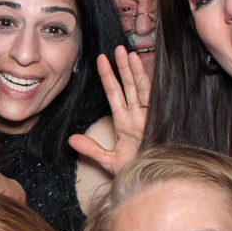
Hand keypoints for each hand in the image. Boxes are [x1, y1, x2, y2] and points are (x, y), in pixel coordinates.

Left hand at [68, 46, 150, 174]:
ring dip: (135, 71)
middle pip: (129, 86)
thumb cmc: (136, 172)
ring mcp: (149, 117)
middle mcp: (138, 116)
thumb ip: (91, 149)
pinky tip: (148, 68)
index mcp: (125, 122)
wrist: (154, 183)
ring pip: (141, 88)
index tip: (101, 59)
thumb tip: (71, 141)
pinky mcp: (160, 121)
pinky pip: (156, 98)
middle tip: (117, 48)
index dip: (108, 76)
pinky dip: (152, 83)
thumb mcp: (109, 160)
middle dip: (123, 67)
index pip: (114, 93)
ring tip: (129, 53)